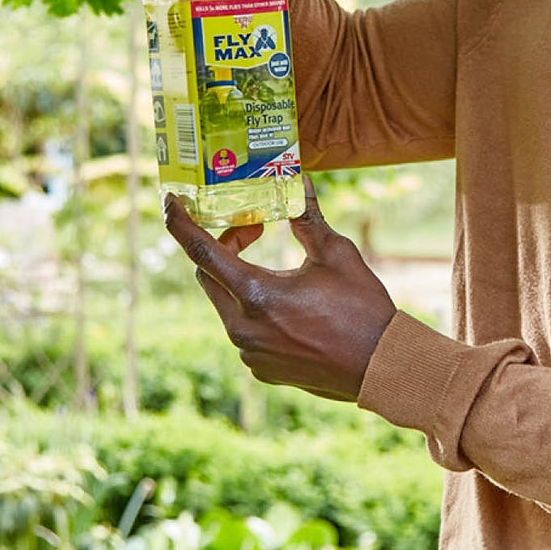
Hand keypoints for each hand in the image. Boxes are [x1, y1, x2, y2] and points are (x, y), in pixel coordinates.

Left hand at [163, 177, 396, 401]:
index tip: (171, 202)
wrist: (380, 366)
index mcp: (257, 295)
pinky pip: (242, 328)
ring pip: (225, 302)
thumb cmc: (362, 308)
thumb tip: (298, 181)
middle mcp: (243, 328)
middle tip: (256, 228)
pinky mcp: (259, 368)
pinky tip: (289, 302)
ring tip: (279, 266)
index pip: (203, 252)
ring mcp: (248, 352)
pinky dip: (253, 306)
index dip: (181, 224)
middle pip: (209, 275)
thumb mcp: (336, 254)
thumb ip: (307, 218)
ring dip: (240, 276)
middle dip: (224, 245)